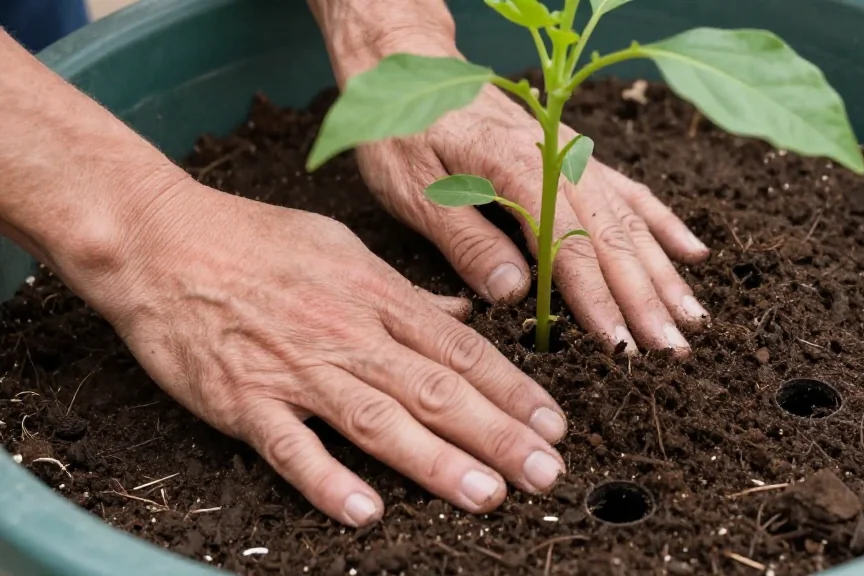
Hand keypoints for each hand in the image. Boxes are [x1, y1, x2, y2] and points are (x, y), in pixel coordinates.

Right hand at [76, 178, 567, 526]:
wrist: (161, 240)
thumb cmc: (256, 240)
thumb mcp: (344, 249)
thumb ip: (405, 292)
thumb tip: (460, 318)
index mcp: (376, 296)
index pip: (461, 350)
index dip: (512, 389)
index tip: (554, 423)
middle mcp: (347, 335)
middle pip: (436, 391)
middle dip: (498, 434)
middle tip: (547, 472)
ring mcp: (296, 370)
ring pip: (379, 421)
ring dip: (437, 462)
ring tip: (487, 495)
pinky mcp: (243, 400)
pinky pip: (290, 448)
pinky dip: (327, 480)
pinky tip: (366, 513)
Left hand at [311, 1, 711, 354]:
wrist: (413, 65)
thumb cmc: (404, 132)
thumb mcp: (413, 189)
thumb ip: (466, 239)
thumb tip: (516, 293)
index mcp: (516, 168)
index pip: (568, 245)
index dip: (597, 299)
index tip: (622, 345)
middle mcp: (559, 160)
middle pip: (613, 238)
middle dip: (645, 299)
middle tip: (674, 351)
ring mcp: (575, 157)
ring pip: (631, 221)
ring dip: (664, 273)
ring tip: (695, 319)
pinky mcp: (579, 157)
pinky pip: (633, 193)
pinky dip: (664, 225)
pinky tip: (695, 254)